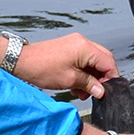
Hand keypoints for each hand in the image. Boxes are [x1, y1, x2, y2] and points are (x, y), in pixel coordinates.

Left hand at [6, 32, 120, 98]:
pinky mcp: (68, 48)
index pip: (108, 62)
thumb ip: (89, 84)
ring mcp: (75, 44)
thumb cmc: (41, 68)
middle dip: (101, 78)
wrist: (22, 62)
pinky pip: (83, 61)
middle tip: (96, 91)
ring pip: (93, 62)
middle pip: (102, 60)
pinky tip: (76, 85)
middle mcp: (82, 42)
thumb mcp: (70, 80)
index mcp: (85, 47)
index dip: (111, 78)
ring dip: (91, 78)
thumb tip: (101, 90)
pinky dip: (83, 73)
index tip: (107, 90)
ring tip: (82, 92)